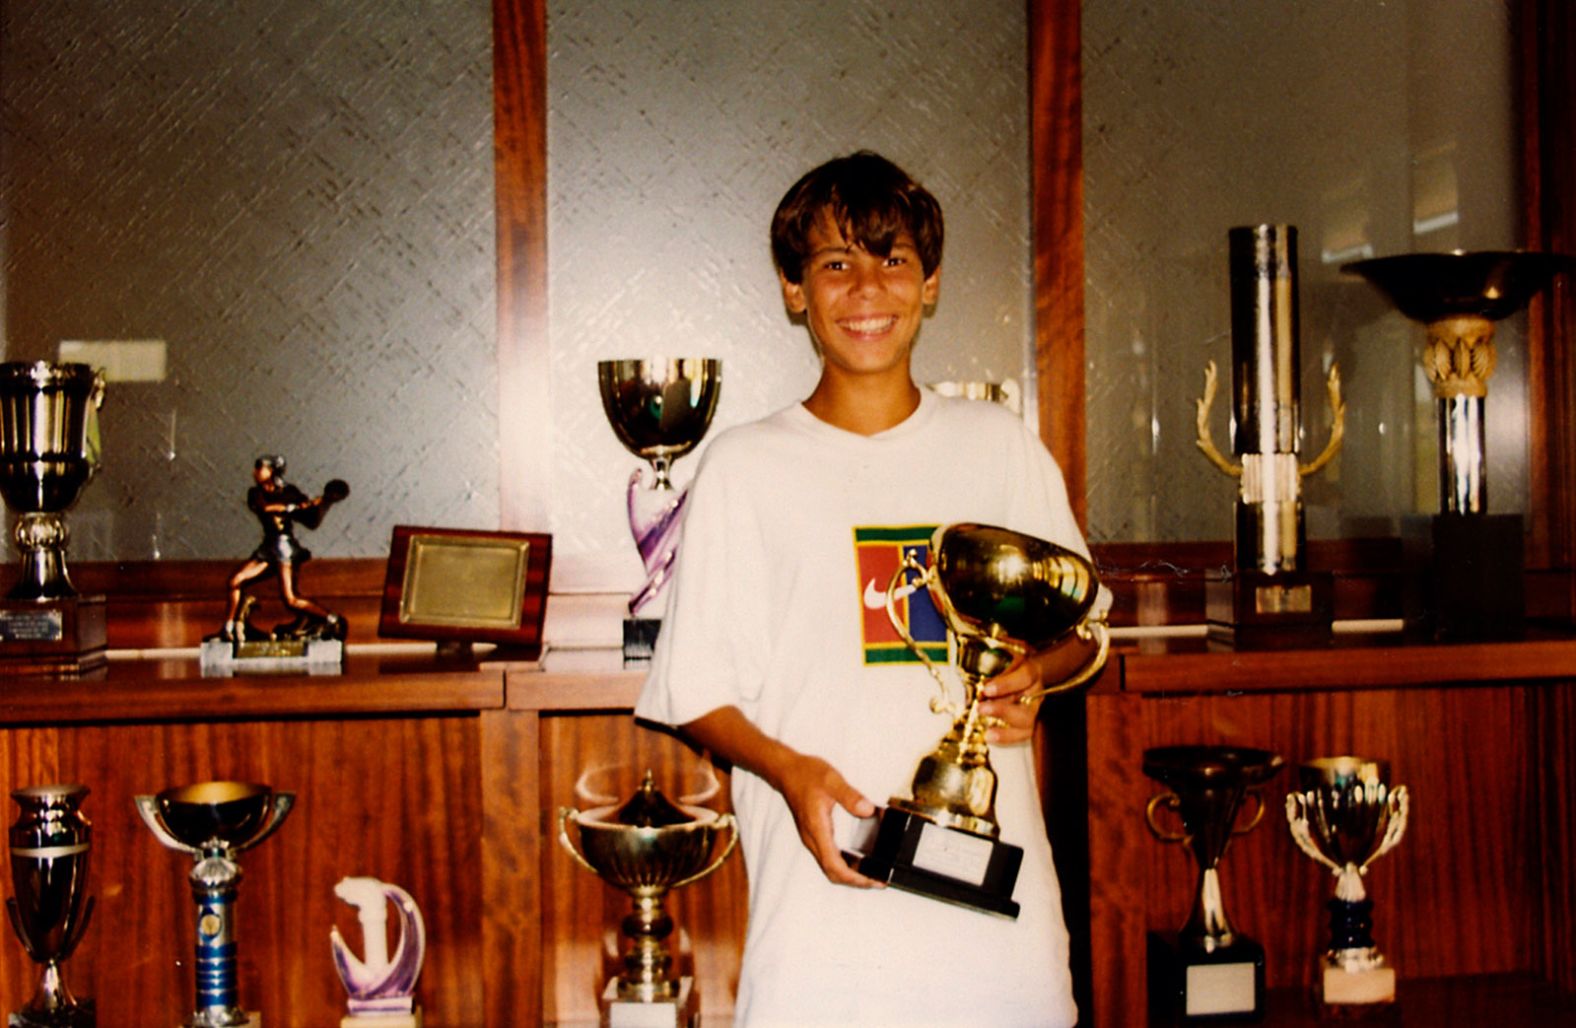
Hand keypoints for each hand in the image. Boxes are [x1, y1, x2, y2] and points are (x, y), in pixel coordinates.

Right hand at [771, 752, 881, 888]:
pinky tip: (856, 860)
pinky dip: (843, 865)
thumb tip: (867, 811)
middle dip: (855, 881)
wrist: (786, 771)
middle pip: (832, 872)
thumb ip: (850, 796)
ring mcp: (811, 839)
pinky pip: (828, 858)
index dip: (854, 878)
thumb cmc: (806, 774)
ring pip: (829, 867)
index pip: (834, 865)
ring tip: (870, 874)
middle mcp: (812, 839)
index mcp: (817, 829)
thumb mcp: (831, 780)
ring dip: (849, 875)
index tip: (872, 880)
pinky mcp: (813, 835)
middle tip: (877, 881)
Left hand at [978, 632, 1103, 744]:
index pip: (1024, 677)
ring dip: (1006, 730)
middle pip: (1027, 706)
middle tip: (981, 709)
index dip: (1006, 684)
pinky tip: (990, 736)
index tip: (986, 689)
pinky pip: (1023, 735)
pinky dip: (1007, 738)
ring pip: (1027, 723)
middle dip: (1003, 710)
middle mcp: (1036, 692)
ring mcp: (1034, 709)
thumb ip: (993, 651)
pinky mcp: (1028, 721)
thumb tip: (973, 641)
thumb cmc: (1011, 659)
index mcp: (1031, 670)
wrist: (1029, 667)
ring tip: (987, 731)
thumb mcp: (1005, 651)